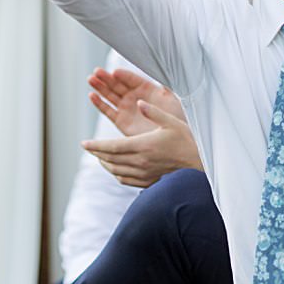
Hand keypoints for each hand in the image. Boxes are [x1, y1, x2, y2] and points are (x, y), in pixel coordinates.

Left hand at [82, 98, 202, 186]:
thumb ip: (154, 112)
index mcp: (144, 145)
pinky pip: (125, 179)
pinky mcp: (148, 181)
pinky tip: (115, 168)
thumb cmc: (187, 141)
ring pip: (116, 171)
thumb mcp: (172, 122)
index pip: (112, 147)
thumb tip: (139, 102)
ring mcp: (144, 173)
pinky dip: (115, 174)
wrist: (199, 165)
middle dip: (97, 153)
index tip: (84, 143)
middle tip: (88, 147)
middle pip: (110, 159)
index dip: (96, 145)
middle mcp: (141, 162)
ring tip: (99, 156)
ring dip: (104, 164)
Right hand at [86, 68, 183, 136]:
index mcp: (147, 88)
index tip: (115, 72)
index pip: (132, 79)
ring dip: (100, 87)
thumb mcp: (172, 97)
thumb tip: (162, 69)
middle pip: (118, 84)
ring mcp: (127, 108)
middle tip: (97, 71)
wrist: (173, 140)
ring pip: (110, 95)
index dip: (123, 75)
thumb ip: (165, 83)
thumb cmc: (175, 117)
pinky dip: (99, 103)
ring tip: (91, 79)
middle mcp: (134, 96)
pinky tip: (92, 95)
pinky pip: (108, 111)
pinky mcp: (121, 121)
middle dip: (107, 78)